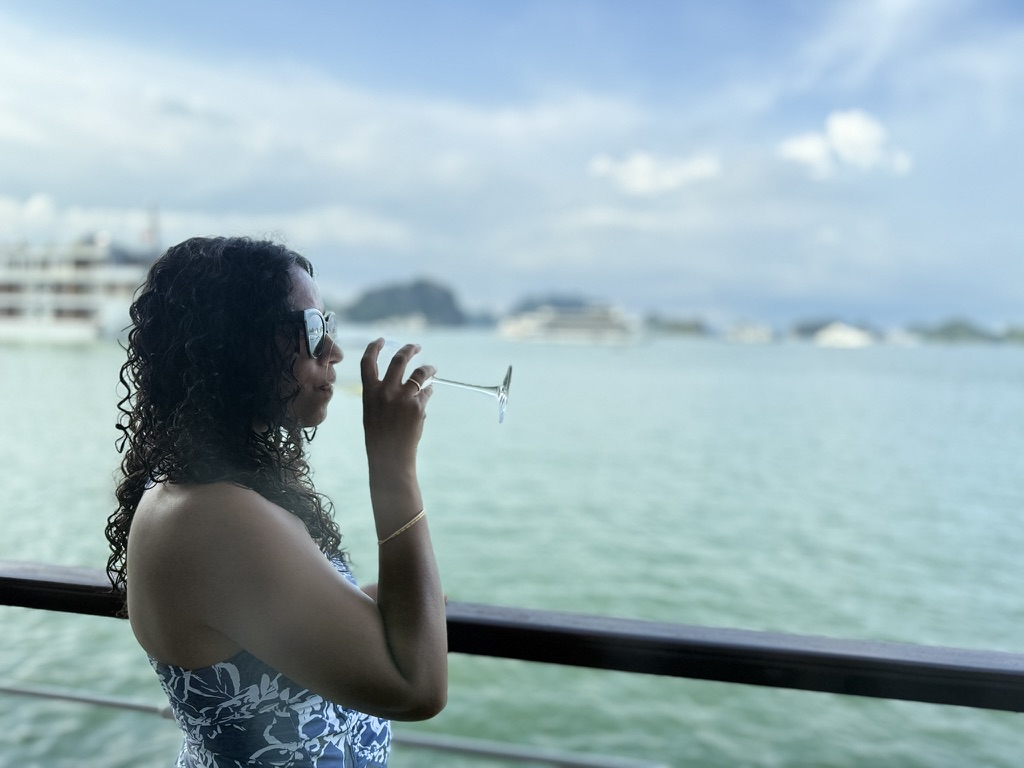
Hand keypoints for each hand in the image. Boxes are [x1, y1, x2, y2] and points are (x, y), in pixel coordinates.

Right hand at [360, 339, 434, 471]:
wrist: (390, 456)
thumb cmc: (379, 435)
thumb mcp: (372, 411)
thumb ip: (381, 393)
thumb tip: (401, 380)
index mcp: (370, 392)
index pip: (367, 362)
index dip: (374, 347)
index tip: (381, 339)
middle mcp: (385, 391)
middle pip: (399, 360)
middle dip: (409, 349)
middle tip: (416, 346)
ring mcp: (403, 398)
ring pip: (420, 374)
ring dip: (428, 369)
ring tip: (432, 369)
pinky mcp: (418, 407)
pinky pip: (426, 393)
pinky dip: (428, 393)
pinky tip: (428, 395)